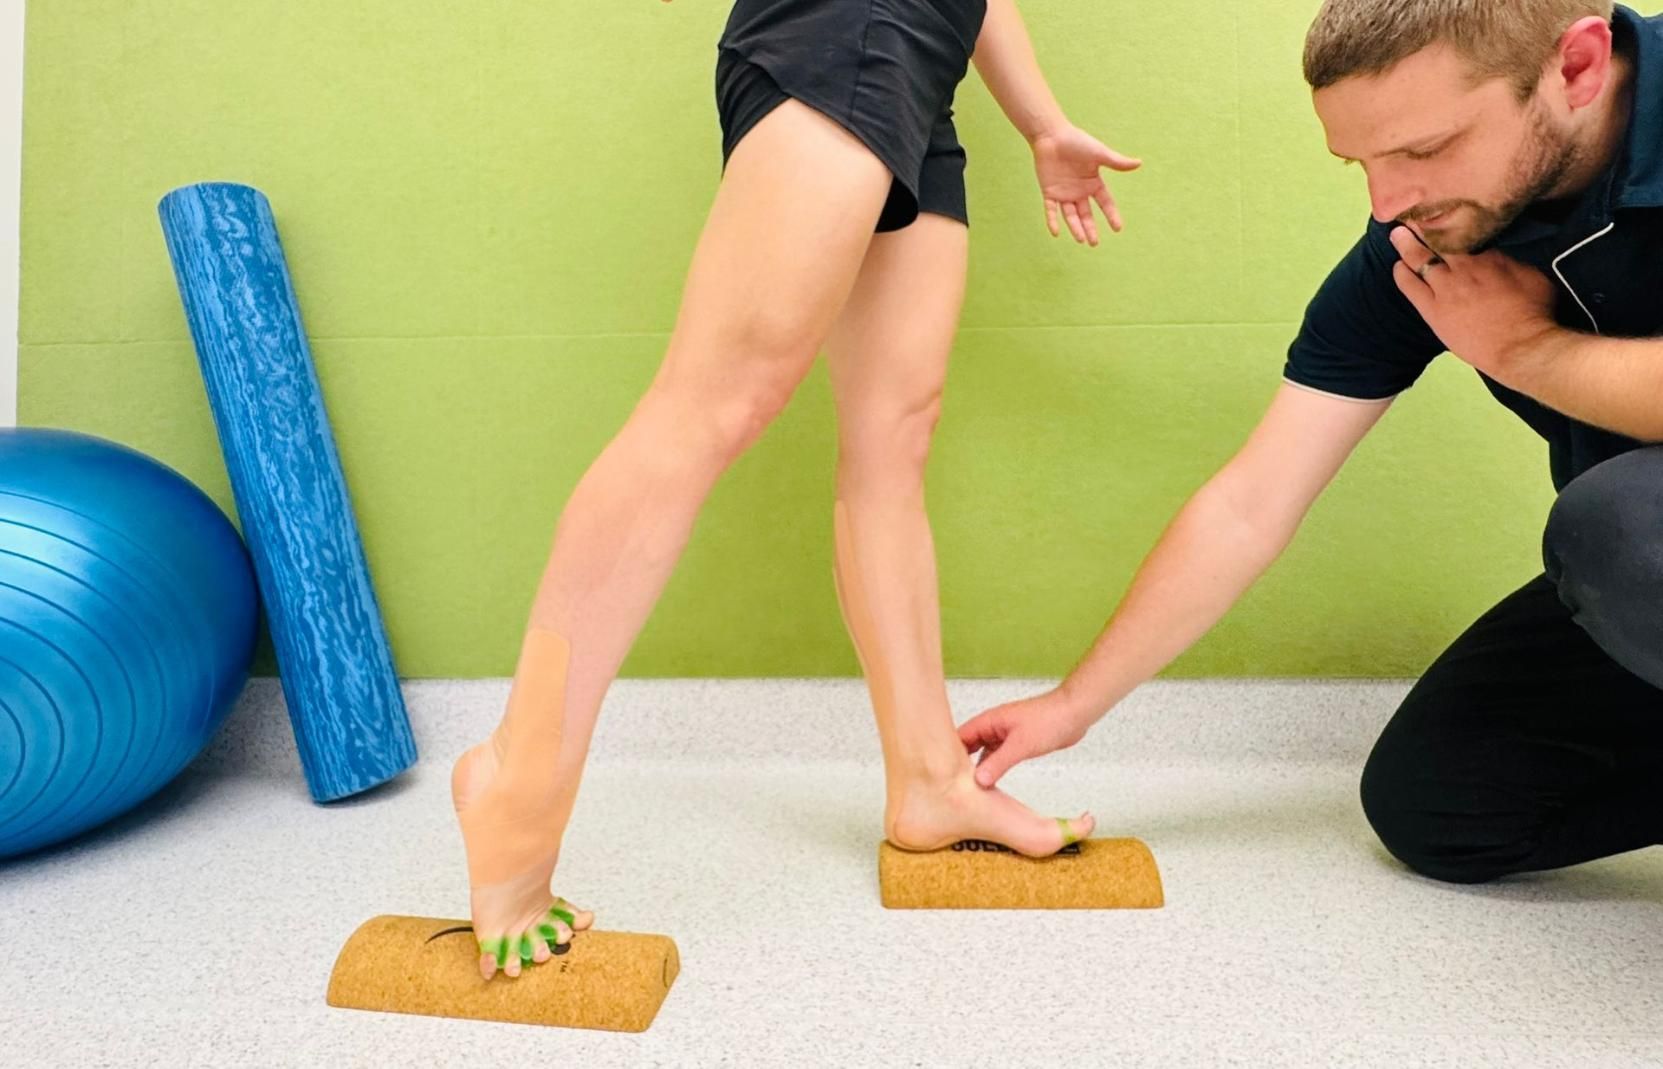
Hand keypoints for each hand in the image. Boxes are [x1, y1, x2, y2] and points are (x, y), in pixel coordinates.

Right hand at [957, 687, 1090, 787]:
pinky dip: (992, 768)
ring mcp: (1004, 735)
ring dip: (978, 767)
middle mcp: (993, 727)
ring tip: (969, 786)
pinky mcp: (1016, 743)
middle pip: (968, 746)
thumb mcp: (1021, 745)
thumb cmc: (1050, 719)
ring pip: (983, 753)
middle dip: (960, 762)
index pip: (960, 737)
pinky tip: (990, 781)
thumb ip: (999, 763)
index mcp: (989, 721)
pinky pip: (997, 756)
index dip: (948, 753)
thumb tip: (979, 780)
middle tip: (952, 784)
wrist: (1074, 714)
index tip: (941, 772)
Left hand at [1030, 124, 1140, 245]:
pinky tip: (1056, 232)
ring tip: (1081, 240)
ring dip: (1075, 228)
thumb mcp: (1099, 153)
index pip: (1105, 203)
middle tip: (1094, 243)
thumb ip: (1116, 162)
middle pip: (1086, 214)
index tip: (1118, 228)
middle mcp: (1079, 191)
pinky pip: (1050, 210)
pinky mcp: (1048, 192)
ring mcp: (1064, 193)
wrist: (1052, 135)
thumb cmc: (1076, 141)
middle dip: (1090, 229)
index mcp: (1093, 183)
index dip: (1111, 215)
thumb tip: (1139, 163)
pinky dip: (1052, 221)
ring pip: (1070, 215)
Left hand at [1388, 225, 1560, 385]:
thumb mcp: (1533, 276)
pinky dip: (1402, 274)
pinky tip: (1397, 266)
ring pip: (1419, 259)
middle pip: (1439, 239)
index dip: (1454, 224)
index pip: (1466, 233)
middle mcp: (1464, 267)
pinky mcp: (1433, 310)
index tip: (1446, 214)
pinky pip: (1410, 287)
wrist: (1522, 347)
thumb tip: (1501, 255)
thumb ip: (1512, 262)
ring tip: (1397, 233)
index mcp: (1490, 256)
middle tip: (1413, 214)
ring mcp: (1446, 288)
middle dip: (1425, 225)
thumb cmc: (1535, 314)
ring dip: (1406, 244)